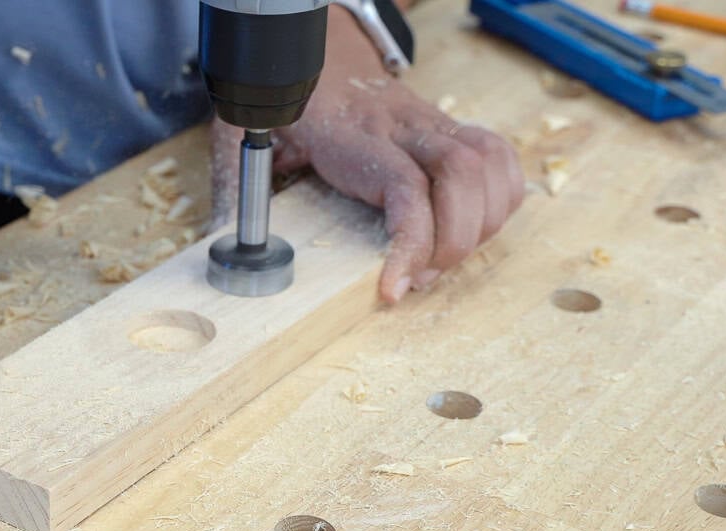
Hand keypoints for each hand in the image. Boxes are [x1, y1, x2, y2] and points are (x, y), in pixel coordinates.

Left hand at [211, 6, 524, 303]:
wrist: (316, 45)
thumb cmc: (284, 96)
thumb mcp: (243, 134)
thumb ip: (235, 186)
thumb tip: (225, 248)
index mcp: (348, 133)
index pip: (401, 185)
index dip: (410, 243)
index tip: (394, 290)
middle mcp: (399, 124)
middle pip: (461, 173)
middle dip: (456, 242)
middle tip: (420, 278)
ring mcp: (429, 121)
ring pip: (488, 164)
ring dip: (481, 225)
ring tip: (442, 260)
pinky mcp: (448, 127)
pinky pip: (499, 157)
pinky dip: (501, 200)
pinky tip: (472, 228)